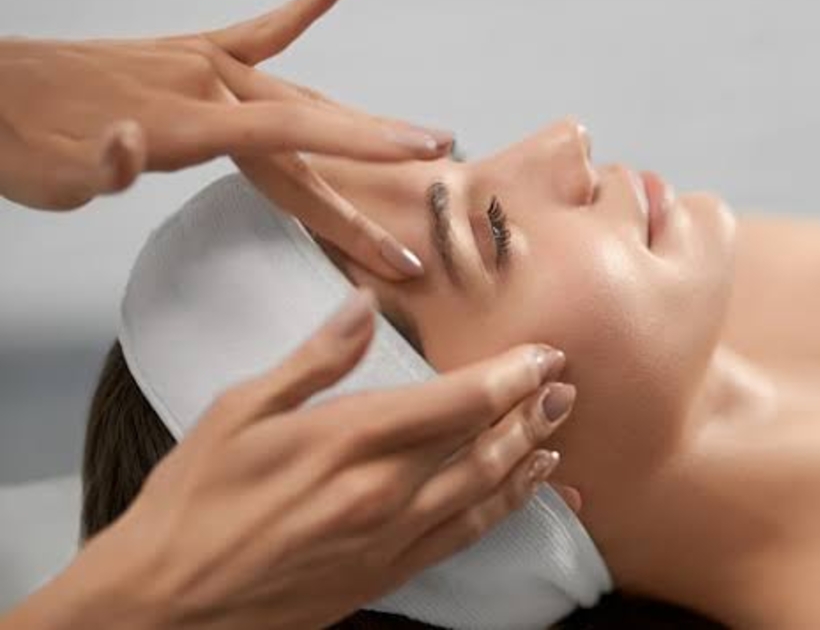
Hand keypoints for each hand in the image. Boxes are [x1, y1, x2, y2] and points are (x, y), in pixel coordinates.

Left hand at [0, 0, 447, 278]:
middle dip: (375, 163)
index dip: (360, 149)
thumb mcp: (50, 177)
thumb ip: (97, 168)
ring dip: (358, 123)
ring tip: (415, 138)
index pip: (292, 138)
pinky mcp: (190, 52)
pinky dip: (302, 8)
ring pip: (300, 96)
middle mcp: (205, 86)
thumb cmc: (21, 141)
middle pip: (310, 131)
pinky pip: (260, 32)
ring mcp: (201, 64)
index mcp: (184, 123)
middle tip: (429, 191)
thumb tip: (132, 146)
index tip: (420, 154)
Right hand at [6, 289, 575, 629]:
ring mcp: (389, 538)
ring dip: (528, 457)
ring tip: (559, 430)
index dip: (510, 375)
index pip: (456, 400)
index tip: (544, 353)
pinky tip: (525, 490)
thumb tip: (363, 304)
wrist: (166, 602)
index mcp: (347, 440)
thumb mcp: (240, 410)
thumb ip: (315, 358)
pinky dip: (504, 509)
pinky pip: (464, 537)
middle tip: (567, 385)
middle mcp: (381, 492)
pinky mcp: (386, 573)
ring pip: (483, 491)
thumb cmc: (194, 499)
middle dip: (532, 411)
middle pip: (483, 444)